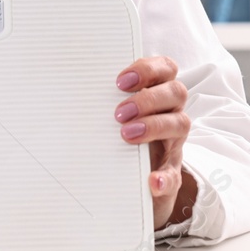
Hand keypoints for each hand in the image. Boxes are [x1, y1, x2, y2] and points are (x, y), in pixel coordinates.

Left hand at [114, 56, 196, 229]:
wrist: (131, 181)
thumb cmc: (118, 136)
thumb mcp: (114, 116)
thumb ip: (103, 102)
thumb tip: (68, 95)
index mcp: (158, 94)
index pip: (166, 68)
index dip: (147, 69)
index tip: (120, 81)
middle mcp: (171, 113)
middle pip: (176, 92)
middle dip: (147, 99)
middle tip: (119, 113)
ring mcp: (174, 142)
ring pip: (181, 124)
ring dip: (154, 126)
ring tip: (127, 135)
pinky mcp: (171, 173)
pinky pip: (175, 174)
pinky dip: (164, 177)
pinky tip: (152, 181)